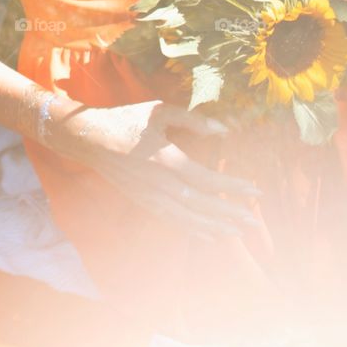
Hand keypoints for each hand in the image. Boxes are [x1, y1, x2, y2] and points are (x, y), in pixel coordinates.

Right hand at [50, 99, 260, 238]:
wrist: (91, 139)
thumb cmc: (128, 120)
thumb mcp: (160, 111)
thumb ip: (193, 120)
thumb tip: (223, 129)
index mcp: (165, 158)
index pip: (206, 178)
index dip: (232, 186)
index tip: (255, 190)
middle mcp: (159, 183)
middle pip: (200, 204)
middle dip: (229, 214)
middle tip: (254, 222)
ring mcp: (150, 197)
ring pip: (187, 219)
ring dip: (215, 227)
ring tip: (238, 232)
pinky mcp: (144, 202)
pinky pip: (172, 221)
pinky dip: (194, 230)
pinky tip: (210, 235)